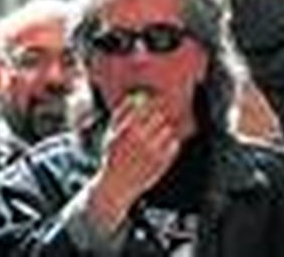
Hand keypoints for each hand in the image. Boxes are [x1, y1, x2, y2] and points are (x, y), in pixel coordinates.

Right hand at [84, 96, 182, 232]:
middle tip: (163, 111)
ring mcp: (153, 151)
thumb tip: (131, 97)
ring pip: (168, 128)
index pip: (146, 106)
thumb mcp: (110, 137)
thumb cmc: (112, 158)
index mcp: (127, 129)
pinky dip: (171, 142)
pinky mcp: (162, 163)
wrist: (116, 187)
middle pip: (159, 115)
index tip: (158, 96)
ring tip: (163, 129)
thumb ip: (119, 116)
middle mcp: (140, 139)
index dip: (154, 98)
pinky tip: (164, 145)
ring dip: (166, 126)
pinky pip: (174, 144)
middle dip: (162, 111)